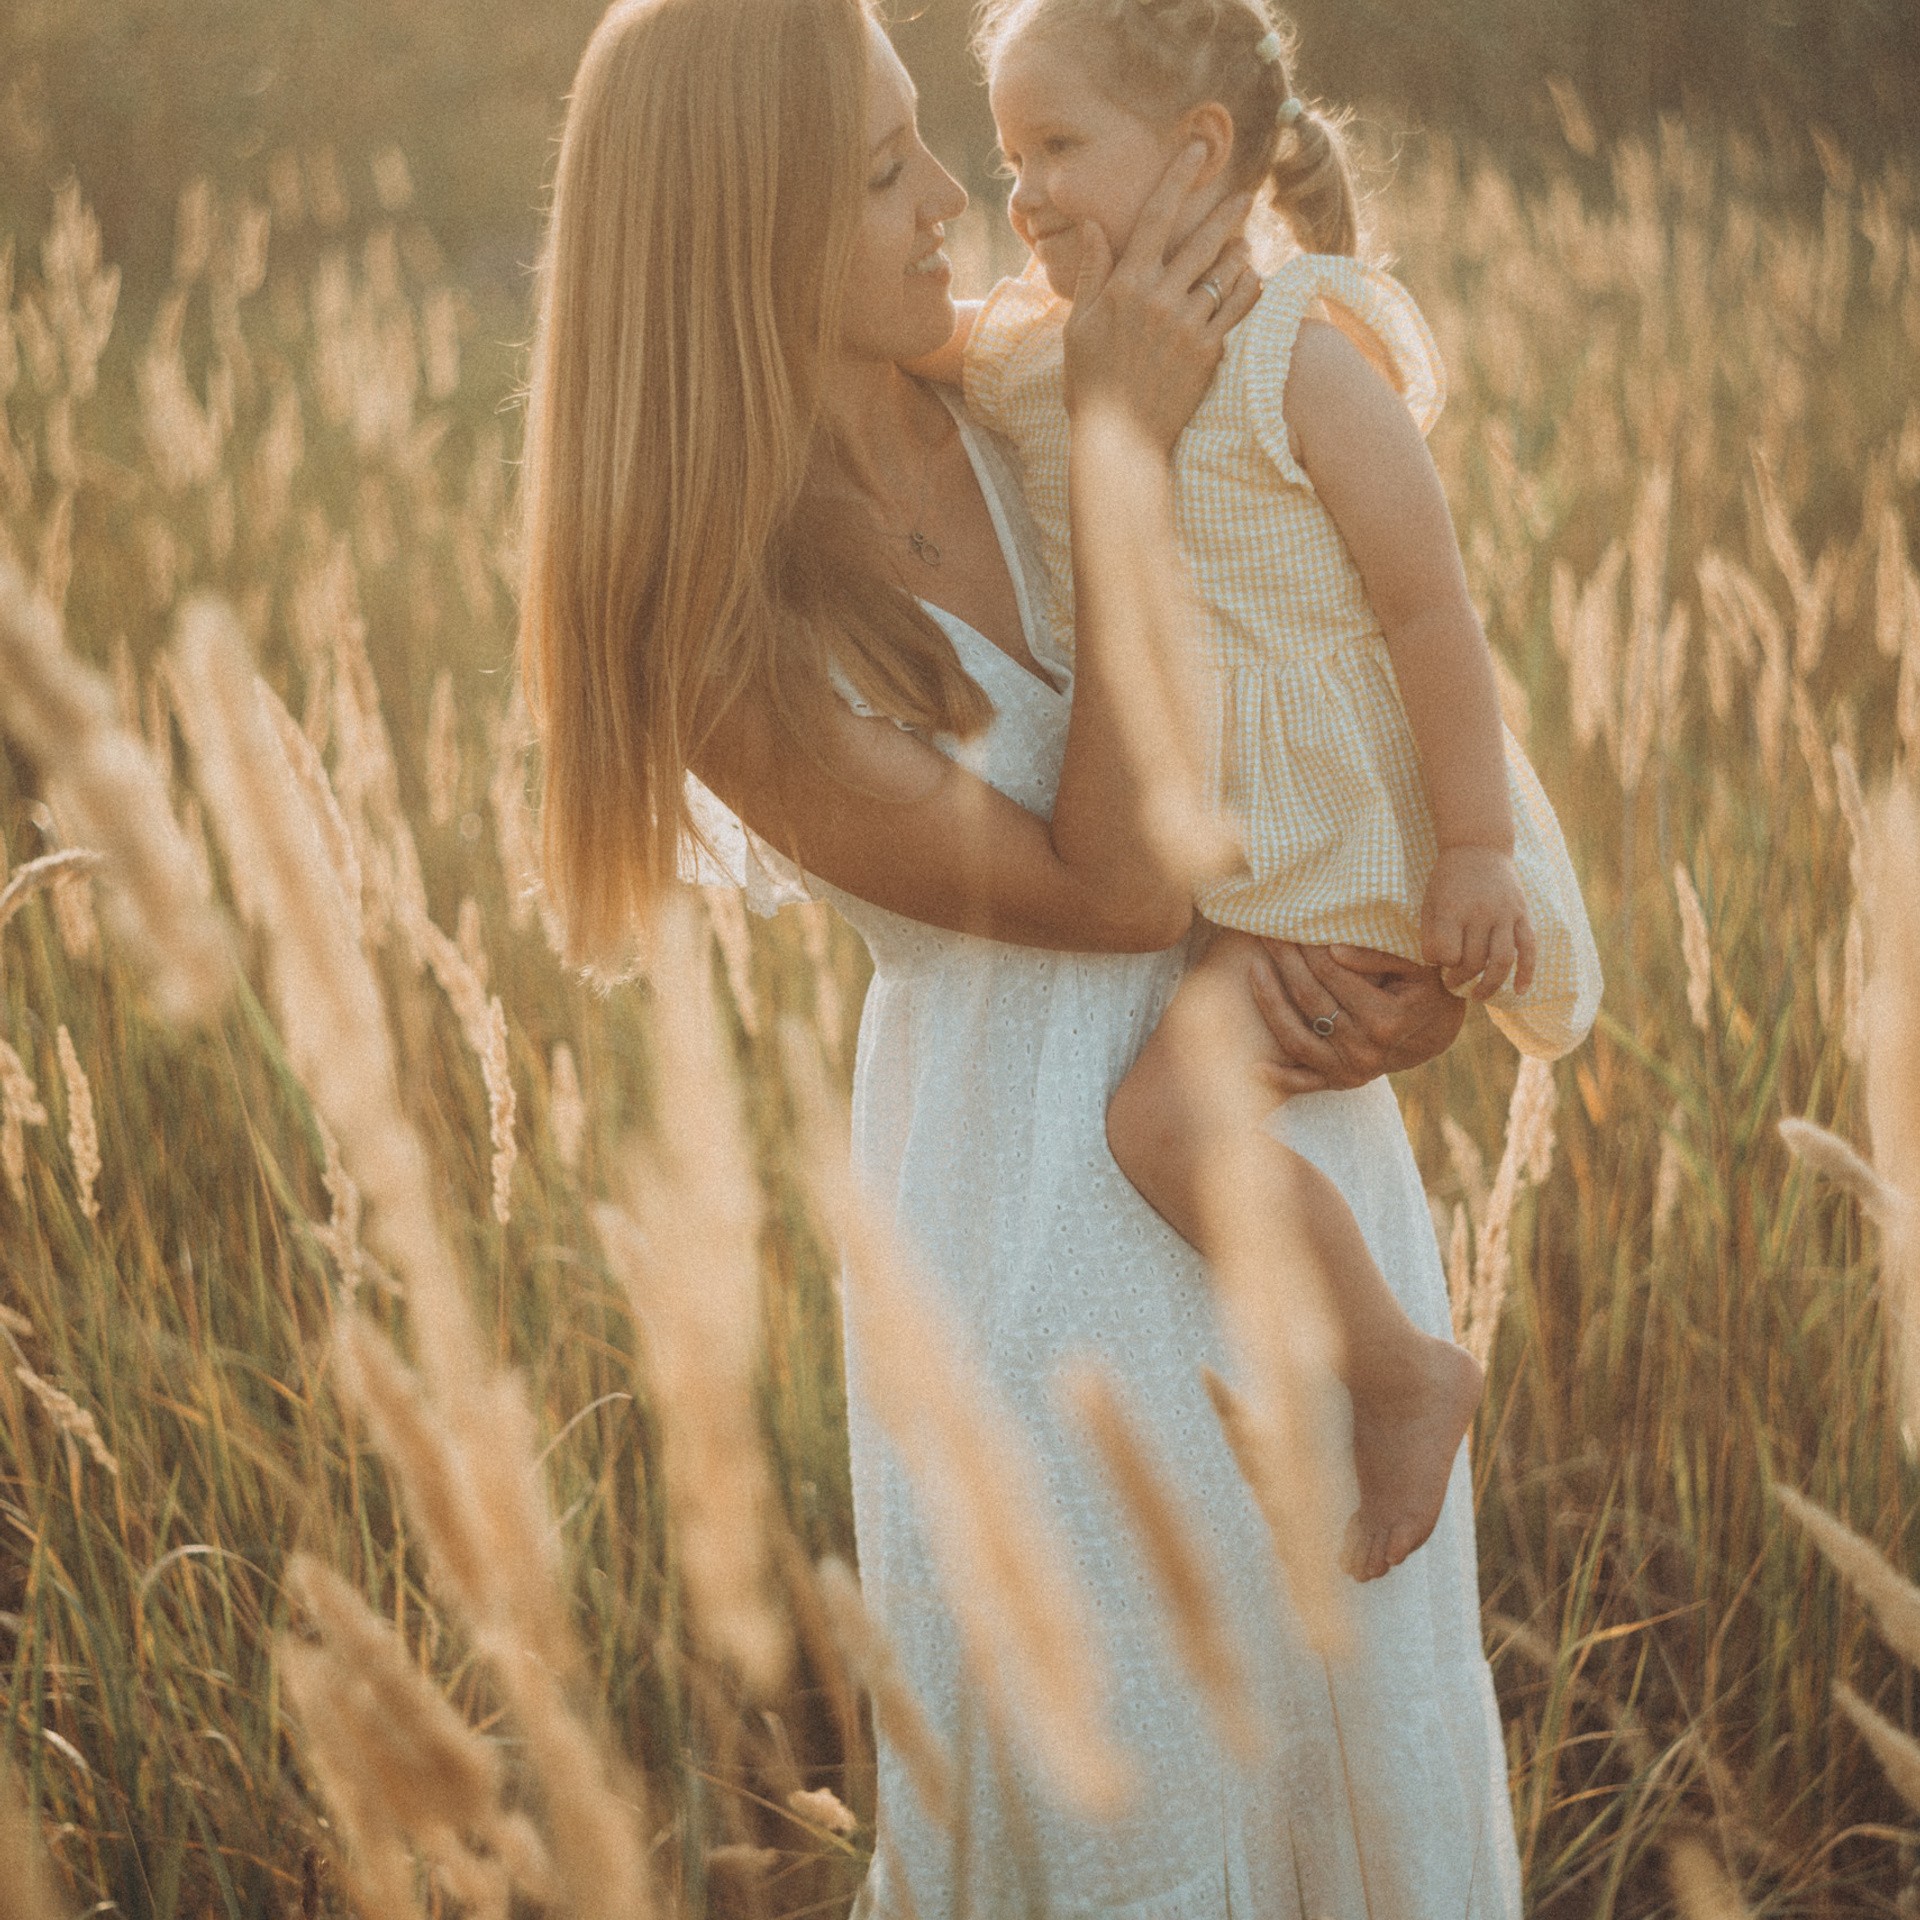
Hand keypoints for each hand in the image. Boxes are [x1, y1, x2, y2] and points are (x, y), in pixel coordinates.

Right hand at [1062, 144, 1258, 453]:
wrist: (1118, 439)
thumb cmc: (1090, 384)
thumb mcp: (1078, 326)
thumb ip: (1091, 272)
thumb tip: (1093, 226)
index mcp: (1125, 285)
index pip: (1156, 216)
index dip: (1178, 176)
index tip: (1196, 149)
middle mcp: (1159, 298)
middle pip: (1202, 239)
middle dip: (1226, 210)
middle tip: (1244, 191)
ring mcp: (1188, 324)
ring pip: (1226, 271)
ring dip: (1239, 251)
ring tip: (1245, 242)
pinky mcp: (1209, 351)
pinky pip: (1238, 307)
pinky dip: (1248, 288)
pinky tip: (1253, 279)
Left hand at [1249, 943, 1466, 1094]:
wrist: (1438, 1030)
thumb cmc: (1427, 987)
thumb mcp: (1417, 965)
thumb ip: (1379, 955)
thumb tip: (1334, 950)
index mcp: (1386, 1019)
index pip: (1332, 975)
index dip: (1308, 946)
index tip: (1290, 923)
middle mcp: (1367, 1050)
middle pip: (1310, 1000)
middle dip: (1285, 962)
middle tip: (1266, 932)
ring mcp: (1352, 1070)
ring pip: (1296, 1039)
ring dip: (1270, 1003)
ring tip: (1254, 969)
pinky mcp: (1342, 1082)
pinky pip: (1304, 1082)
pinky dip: (1280, 1077)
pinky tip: (1254, 1065)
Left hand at [1420, 846, 1535, 999]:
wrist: (1478, 846)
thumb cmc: (1447, 879)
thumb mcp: (1429, 902)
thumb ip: (1432, 933)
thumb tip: (1440, 966)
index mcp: (1452, 909)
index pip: (1446, 954)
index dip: (1440, 963)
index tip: (1437, 961)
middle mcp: (1480, 913)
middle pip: (1473, 961)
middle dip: (1460, 978)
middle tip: (1451, 983)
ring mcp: (1505, 914)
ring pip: (1501, 961)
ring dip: (1490, 985)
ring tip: (1478, 997)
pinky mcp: (1522, 914)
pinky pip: (1529, 948)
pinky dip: (1527, 973)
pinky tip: (1520, 991)